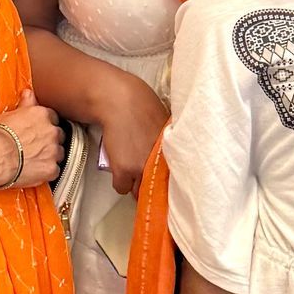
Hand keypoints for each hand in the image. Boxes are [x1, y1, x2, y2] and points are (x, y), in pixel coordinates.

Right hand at [0, 89, 64, 189]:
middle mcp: (52, 132)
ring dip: (50, 156)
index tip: (39, 130)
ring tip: (34, 158)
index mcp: (43, 115)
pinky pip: (55, 170)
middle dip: (49, 140)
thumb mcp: (11, 113)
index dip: (45, 125)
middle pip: (58, 135)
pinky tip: (35, 169)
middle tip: (35, 145)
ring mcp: (53, 151)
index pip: (53, 118)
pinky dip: (47, 171)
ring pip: (59, 153)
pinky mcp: (51, 168)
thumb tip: (29, 94)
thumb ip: (26, 103)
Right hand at [97, 69, 169, 197]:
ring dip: (134, 184)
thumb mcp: (165, 128)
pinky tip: (119, 169)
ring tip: (130, 170)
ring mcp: (141, 168)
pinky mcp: (124, 170)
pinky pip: (121, 188)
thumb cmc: (143, 108)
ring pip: (137, 191)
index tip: (163, 186)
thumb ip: (168, 147)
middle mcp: (159, 164)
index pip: (174, 183)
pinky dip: (120, 182)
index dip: (166, 185)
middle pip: (156, 189)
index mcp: (172, 155)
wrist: (121, 101)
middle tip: (144, 177)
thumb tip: (168, 159)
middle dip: (150, 186)